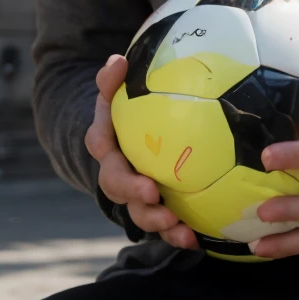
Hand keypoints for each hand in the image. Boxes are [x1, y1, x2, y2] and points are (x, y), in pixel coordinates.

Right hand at [84, 56, 198, 250]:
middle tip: (158, 201)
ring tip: (180, 229)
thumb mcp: (116, 91)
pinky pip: (161, 223)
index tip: (146, 184)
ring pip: (139, 213)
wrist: (126, 133)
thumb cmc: (125, 108)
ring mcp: (132, 192)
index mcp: (105, 143)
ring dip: (158, 223)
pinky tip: (195, 240)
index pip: (103, 153)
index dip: (121, 172)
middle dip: (138, 200)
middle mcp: (115, 171)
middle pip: (118, 190)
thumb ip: (112, 79)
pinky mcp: (152, 204)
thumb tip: (118, 60)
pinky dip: (176, 234)